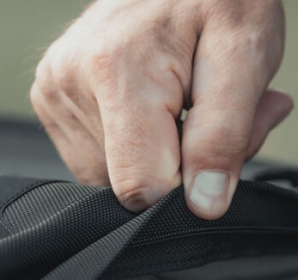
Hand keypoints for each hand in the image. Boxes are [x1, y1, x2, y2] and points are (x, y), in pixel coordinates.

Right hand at [30, 0, 291, 218]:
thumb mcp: (248, 56)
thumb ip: (226, 135)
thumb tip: (203, 205)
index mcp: (116, 69)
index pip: (141, 188)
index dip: (187, 185)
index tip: (212, 145)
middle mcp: (71, 78)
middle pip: (127, 185)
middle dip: (177, 166)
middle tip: (206, 111)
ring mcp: (54, 87)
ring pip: (111, 177)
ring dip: (157, 156)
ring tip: (182, 102)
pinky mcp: (50, 96)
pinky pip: (96, 159)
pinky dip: (132, 145)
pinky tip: (153, 103)